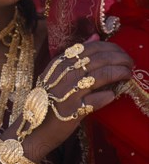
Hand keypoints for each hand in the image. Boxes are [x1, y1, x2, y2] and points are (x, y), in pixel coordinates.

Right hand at [25, 40, 132, 155]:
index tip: (121, 53)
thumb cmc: (48, 98)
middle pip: (99, 59)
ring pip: (101, 76)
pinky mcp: (73, 111)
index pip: (90, 48)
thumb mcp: (57, 73)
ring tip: (127, 74)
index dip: (110, 48)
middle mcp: (63, 75)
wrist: (33, 127)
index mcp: (59, 63)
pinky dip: (108, 96)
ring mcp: (68, 92)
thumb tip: (95, 36)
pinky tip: (113, 95)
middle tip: (130, 63)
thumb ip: (76, 55)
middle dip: (120, 59)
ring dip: (119, 73)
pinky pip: (98, 99)